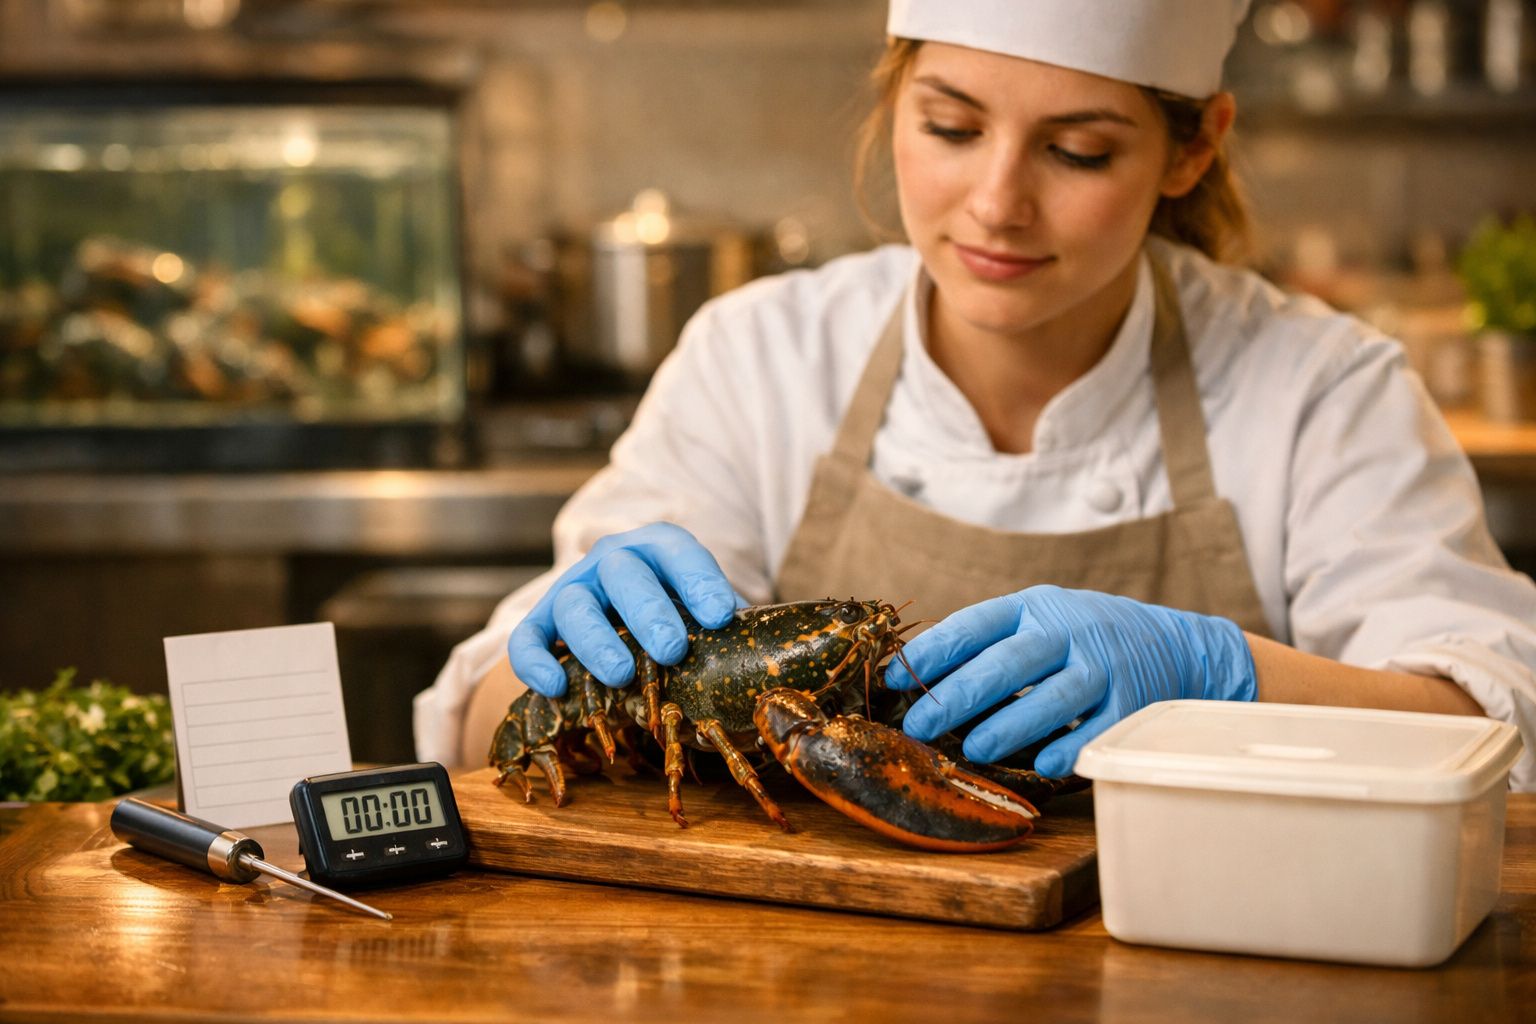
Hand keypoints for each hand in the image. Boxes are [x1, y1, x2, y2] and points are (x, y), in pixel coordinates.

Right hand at [508, 522, 740, 696]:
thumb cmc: (678, 616)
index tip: (722, 614)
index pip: (677, 552)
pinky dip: (535, 663)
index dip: (699, 580)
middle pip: (623, 574)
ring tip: (621, 676)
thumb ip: (725, 627)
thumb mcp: (701, 611)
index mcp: (658, 551)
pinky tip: (557, 688)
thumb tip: (762, 663)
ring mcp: (573, 590)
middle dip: (648, 612)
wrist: (620, 615)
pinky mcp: (541, 623)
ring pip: (574, 606)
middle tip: (672, 649)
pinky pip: (528, 639)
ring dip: (596, 641)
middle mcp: (612, 563)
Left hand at [885, 585, 1256, 776]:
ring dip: (1011, 725)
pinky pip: (1098, 728)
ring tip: (973, 749)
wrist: (1172, 642)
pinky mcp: (1132, 703)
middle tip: (921, 724)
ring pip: (1053, 697)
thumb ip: (985, 646)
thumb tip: (911, 678)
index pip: (976, 624)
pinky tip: (1042, 765)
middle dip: (960, 694)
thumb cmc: (1078, 638)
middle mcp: (1067, 633)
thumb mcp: (1035, 622)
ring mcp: (1102, 667)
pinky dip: (1070, 747)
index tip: (894, 677)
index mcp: (1032, 608)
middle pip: (1010, 662)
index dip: (935, 650)